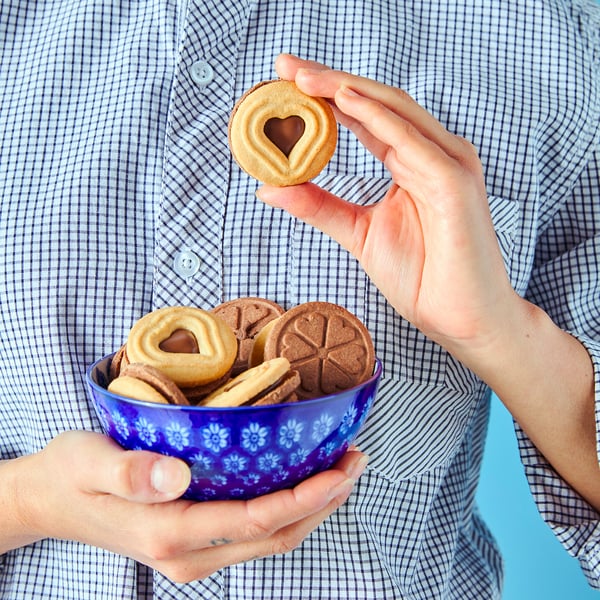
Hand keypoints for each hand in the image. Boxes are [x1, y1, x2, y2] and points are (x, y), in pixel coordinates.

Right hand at [3, 431, 366, 581]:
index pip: (255, 521)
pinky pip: (254, 531)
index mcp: (168, 532)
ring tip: (342, 467)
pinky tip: (302, 479)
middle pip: (275, 535)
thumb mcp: (89, 462)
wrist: (50, 499)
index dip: (305, 497)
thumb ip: (130, 471)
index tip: (340, 469)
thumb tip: (176, 474)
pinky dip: (287, 508)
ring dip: (313, 506)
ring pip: (270, 537)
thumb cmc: (70, 474)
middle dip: (324, 501)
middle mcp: (189, 553)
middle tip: (355, 460)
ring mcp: (193, 553)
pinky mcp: (194, 542)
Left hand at [258, 55, 519, 358]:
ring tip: (306, 77)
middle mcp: (433, 154)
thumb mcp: (358, 233)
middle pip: (377, 103)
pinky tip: (344, 101)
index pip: (366, 118)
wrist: (460, 319)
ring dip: (348, 90)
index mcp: (412, 163)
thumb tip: (270, 188)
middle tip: (286, 67)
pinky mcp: (455, 183)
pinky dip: (377, 118)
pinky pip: (411, 142)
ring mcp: (448, 165)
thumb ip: (319, 206)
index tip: (286, 83)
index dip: (326, 96)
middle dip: (330, 81)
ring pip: (394, 111)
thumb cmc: (422, 277)